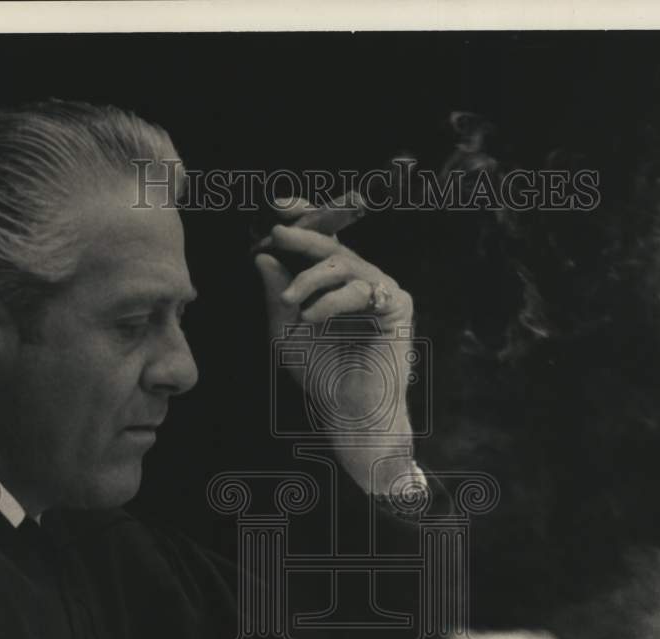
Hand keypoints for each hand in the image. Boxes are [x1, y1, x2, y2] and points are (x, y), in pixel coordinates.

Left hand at [253, 199, 418, 492]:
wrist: (350, 410)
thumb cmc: (321, 373)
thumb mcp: (286, 330)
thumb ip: (277, 295)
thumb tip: (262, 257)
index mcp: (339, 284)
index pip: (324, 243)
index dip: (306, 220)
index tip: (280, 206)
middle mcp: (364, 281)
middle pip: (334, 246)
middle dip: (304, 237)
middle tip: (277, 233)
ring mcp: (383, 291)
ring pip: (344, 265)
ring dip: (311, 280)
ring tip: (291, 303)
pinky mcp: (397, 306)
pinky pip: (361, 289)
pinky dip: (332, 301)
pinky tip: (312, 317)